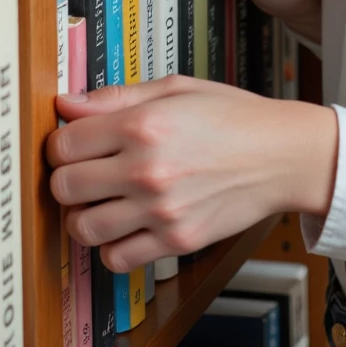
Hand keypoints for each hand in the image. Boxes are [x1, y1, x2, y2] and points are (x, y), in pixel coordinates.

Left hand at [47, 76, 338, 272]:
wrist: (283, 154)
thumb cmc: (233, 116)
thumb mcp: (176, 88)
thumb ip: (117, 97)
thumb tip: (66, 104)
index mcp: (144, 123)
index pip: (64, 145)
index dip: (61, 144)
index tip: (74, 144)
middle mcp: (147, 169)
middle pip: (65, 187)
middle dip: (68, 178)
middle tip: (87, 172)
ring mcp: (160, 210)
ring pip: (83, 228)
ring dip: (85, 214)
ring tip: (104, 200)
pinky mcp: (176, 240)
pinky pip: (116, 258)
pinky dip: (113, 246)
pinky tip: (128, 224)